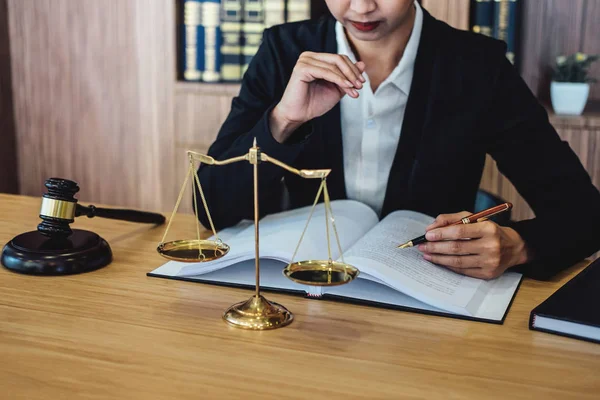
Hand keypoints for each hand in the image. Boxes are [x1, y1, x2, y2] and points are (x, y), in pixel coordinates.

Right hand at [269, 52, 365, 142]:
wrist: (298, 115)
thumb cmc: (314, 103)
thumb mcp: (336, 89)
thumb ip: (347, 77)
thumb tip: (362, 64)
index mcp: (316, 59)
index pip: (340, 58)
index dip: (353, 69)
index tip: (362, 83)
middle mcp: (309, 57)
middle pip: (338, 59)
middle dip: (352, 73)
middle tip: (360, 86)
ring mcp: (305, 61)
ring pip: (334, 65)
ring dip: (347, 78)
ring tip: (354, 90)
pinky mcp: (302, 68)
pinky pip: (326, 71)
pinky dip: (338, 79)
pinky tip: (346, 87)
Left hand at [417, 211, 531, 279]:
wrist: (513, 248)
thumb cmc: (489, 231)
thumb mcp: (474, 219)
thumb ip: (451, 219)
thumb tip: (431, 228)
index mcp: (488, 229)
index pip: (460, 232)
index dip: (441, 234)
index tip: (428, 235)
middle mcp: (490, 246)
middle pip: (456, 248)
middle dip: (435, 247)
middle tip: (422, 246)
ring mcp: (489, 262)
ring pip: (457, 262)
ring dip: (438, 258)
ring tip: (427, 254)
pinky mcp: (487, 274)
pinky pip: (463, 271)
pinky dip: (448, 266)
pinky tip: (439, 261)